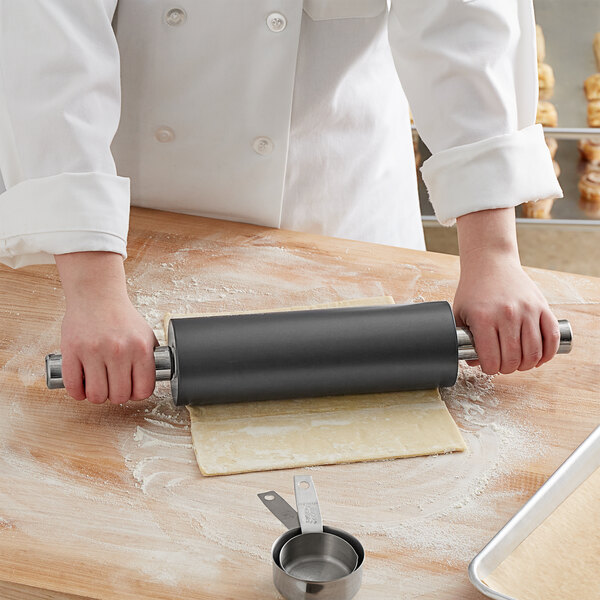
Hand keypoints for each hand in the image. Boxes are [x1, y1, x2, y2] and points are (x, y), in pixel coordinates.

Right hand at [55, 252, 157, 403]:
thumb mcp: (146, 334)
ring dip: (96, 396)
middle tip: (112, 387)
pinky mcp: (72, 351)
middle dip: (116, 396)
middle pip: (119, 396)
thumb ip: (150, 358)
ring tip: (97, 386)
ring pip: (96, 395)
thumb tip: (151, 381)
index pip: (143, 390)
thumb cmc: (121, 316)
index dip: (136, 394)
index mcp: (140, 348)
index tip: (131, 389)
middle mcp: (119, 351)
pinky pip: (73, 386)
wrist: (97, 295)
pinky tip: (81, 386)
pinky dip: (77, 392)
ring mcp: (94, 351)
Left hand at [455, 208, 559, 375]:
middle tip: (503, 366)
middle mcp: (506, 315)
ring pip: (533, 352)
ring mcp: (527, 310)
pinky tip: (539, 357)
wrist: (490, 262)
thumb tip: (473, 362)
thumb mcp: (460, 312)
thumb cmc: (473, 289)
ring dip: (527, 364)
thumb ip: (463, 339)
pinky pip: (551, 337)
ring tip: (519, 363)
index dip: (490, 369)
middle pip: (513, 359)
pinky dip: (548, 352)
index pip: (491, 359)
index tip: (489, 367)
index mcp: (483, 318)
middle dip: (507, 369)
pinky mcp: (542, 306)